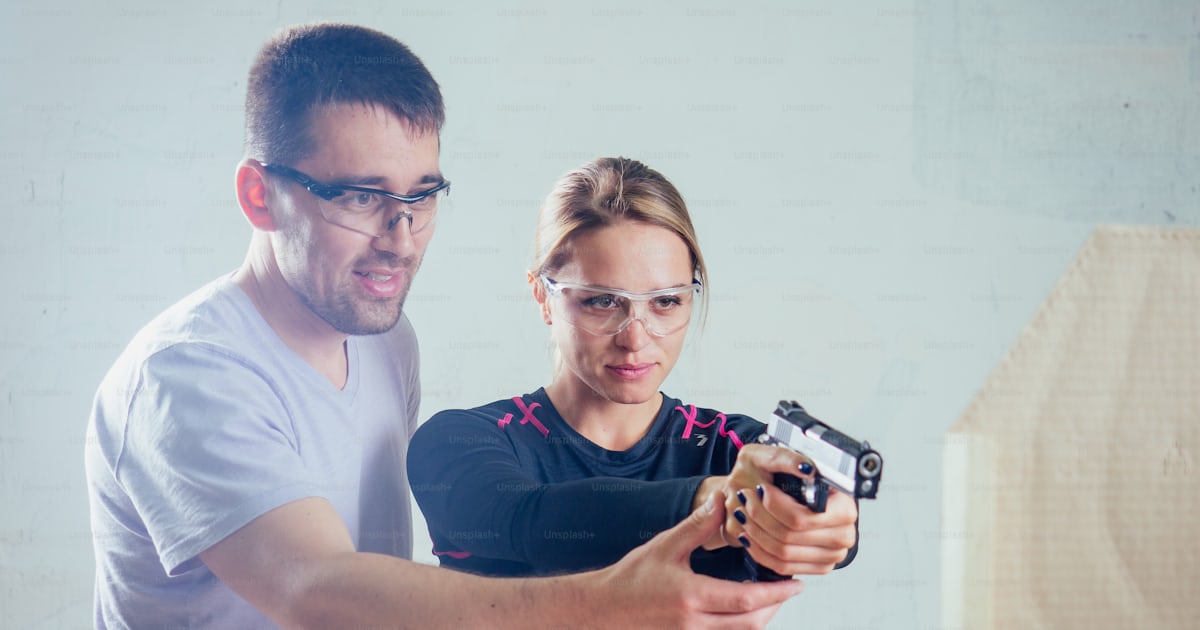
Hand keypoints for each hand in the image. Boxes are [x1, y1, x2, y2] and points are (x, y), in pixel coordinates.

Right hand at [588, 494, 803, 628]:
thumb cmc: (630, 579)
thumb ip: (697, 526)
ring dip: (760, 617)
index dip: (776, 593)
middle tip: (788, 590)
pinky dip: (739, 625)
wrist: (603, 609)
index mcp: (692, 597)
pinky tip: (741, 610)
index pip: (747, 599)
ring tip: (769, 598)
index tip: (795, 584)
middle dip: (775, 607)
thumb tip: (721, 501)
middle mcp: (695, 623)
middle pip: (750, 623)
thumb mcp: (664, 546)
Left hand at [707, 444, 858, 574]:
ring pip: (784, 553)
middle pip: (790, 536)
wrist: (789, 495)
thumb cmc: (786, 477)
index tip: (760, 490)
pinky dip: (760, 551)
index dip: (775, 506)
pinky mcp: (817, 567)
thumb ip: (791, 459)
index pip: (803, 517)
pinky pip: (783, 567)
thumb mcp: (780, 457)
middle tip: (746, 499)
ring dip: (756, 533)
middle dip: (760, 516)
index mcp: (845, 507)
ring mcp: (832, 555)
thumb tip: (806, 468)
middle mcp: (844, 534)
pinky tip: (750, 534)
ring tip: (744, 514)